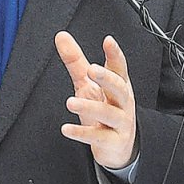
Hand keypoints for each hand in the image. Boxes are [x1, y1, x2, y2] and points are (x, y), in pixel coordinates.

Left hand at [55, 32, 137, 170]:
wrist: (117, 146)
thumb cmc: (104, 108)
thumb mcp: (88, 82)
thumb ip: (75, 60)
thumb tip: (61, 36)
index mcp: (118, 84)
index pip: (119, 67)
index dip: (115, 54)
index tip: (108, 41)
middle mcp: (122, 102)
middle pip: (119, 88)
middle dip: (107, 78)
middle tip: (92, 70)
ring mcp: (120, 123)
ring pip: (108, 113)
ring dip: (89, 107)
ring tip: (71, 102)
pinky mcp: (112, 142)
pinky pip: (98, 137)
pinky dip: (82, 133)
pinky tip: (66, 129)